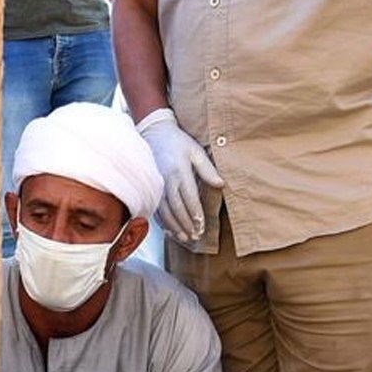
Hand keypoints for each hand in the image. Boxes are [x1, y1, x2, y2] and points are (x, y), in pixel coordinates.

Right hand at [137, 114, 221, 242]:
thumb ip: (208, 169)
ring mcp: (156, 186)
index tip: (201, 226)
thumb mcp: (196, 151)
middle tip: (195, 237)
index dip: (195, 214)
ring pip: (165, 212)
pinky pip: (156, 209)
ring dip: (174, 226)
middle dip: (186, 224)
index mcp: (179, 172)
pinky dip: (163, 222)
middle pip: (177, 208)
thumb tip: (221, 184)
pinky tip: (170, 230)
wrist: (154, 133)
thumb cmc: (178, 142)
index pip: (189, 198)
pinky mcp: (150, 188)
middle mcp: (166, 181)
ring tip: (184, 238)